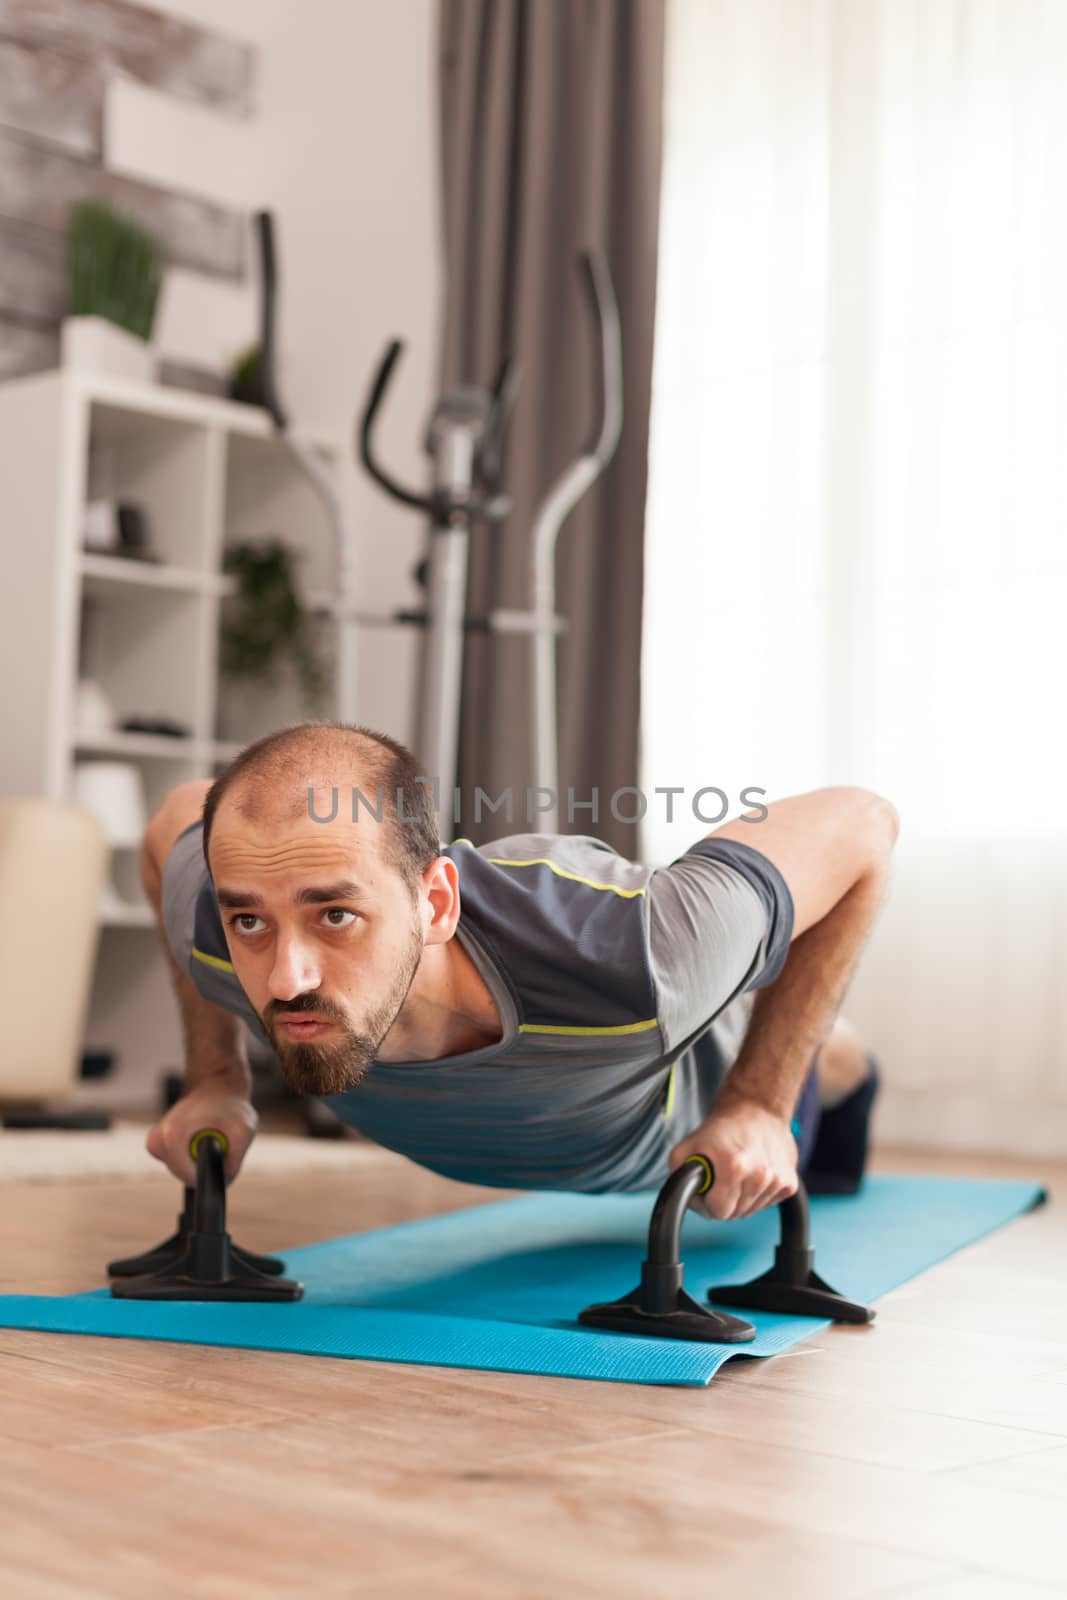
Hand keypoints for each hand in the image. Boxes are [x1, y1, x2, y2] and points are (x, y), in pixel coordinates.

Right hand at [145, 1079, 257, 1186]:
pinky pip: (177, 1162)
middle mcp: (158, 1141)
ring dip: (198, 1160)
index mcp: (173, 1137)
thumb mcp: (243, 1129)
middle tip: (220, 1145)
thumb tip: (223, 1180)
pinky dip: (190, 1155)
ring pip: (181, 1169)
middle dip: (205, 1166)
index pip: (190, 1177)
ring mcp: (155, 1142)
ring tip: (211, 1137)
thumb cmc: (229, 1106)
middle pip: (185, 1175)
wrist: (214, 1084)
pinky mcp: (156, 1143)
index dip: (210, 1176)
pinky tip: (199, 1138)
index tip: (219, 1163)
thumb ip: (234, 1160)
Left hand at [667, 1092, 798, 1221]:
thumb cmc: (724, 1128)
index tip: (708, 1189)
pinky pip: (766, 1203)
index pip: (718, 1212)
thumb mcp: (689, 1145)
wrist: (758, 1109)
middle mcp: (760, 1176)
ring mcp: (777, 1181)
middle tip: (721, 1179)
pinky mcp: (790, 1184)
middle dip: (724, 1201)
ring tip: (738, 1173)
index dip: (708, 1202)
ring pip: (751, 1210)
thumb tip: (683, 1196)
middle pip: (735, 1214)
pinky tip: (754, 1173)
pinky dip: (758, 1194)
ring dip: (742, 1197)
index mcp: (734, 1167)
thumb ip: (678, 1174)